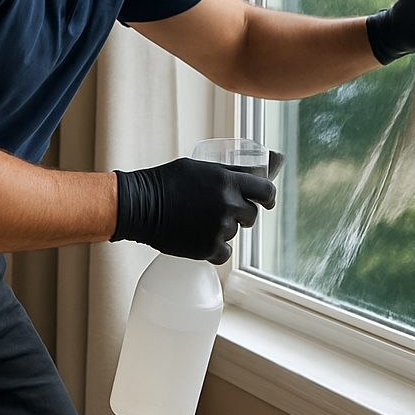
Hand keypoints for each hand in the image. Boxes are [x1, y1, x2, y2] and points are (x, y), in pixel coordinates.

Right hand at [112, 158, 276, 263]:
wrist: (141, 205)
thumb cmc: (170, 181)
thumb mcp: (202, 167)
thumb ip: (232, 171)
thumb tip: (272, 161)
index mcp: (228, 181)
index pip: (266, 191)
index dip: (268, 197)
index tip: (265, 201)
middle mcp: (228, 205)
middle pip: (251, 215)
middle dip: (242, 213)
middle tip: (221, 210)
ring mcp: (219, 228)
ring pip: (234, 232)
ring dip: (224, 228)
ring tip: (200, 220)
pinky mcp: (208, 248)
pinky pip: (224, 252)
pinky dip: (216, 248)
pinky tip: (200, 237)